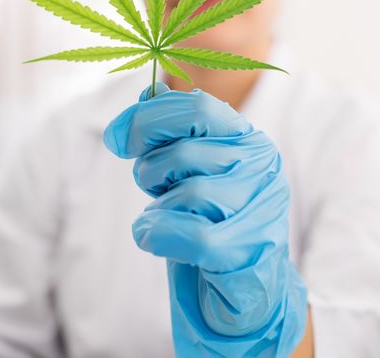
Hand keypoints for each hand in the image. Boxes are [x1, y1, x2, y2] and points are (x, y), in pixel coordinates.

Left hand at [104, 83, 307, 356]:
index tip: (118, 139)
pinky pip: (189, 233)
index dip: (148, 118)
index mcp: (248, 138)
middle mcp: (262, 165)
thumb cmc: (213, 221)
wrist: (245, 287)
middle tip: (153, 189)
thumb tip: (148, 92)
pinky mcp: (248, 247)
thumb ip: (172, 132)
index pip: (197, 107)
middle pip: (183, 151)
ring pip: (187, 193)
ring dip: (158, 211)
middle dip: (152, 171)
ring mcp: (261, 205)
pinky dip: (160, 236)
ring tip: (164, 220)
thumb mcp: (190, 170)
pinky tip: (156, 240)